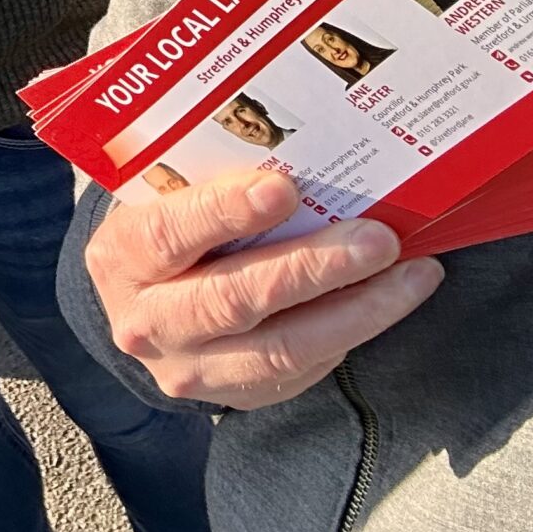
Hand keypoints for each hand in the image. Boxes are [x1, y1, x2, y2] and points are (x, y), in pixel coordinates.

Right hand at [86, 169, 443, 406]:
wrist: (145, 307)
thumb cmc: (165, 230)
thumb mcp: (158, 197)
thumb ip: (198, 171)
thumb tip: (271, 136)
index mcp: (121, 256)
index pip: (168, 234)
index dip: (224, 212)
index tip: (282, 188)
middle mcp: (147, 321)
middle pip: (233, 299)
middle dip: (312, 267)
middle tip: (377, 238)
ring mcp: (192, 368)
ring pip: (282, 347)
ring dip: (357, 309)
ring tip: (411, 274)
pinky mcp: (238, 395)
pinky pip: (304, 368)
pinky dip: (353, 329)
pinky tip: (392, 298)